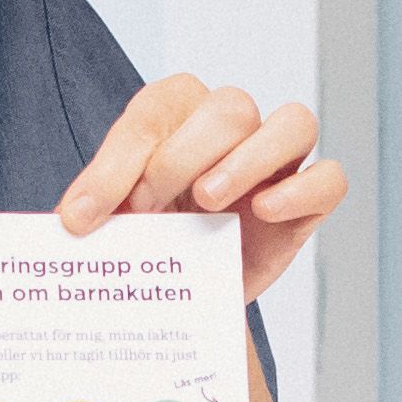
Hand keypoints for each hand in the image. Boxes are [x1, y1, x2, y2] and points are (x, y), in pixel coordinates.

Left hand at [58, 73, 347, 306]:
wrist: (187, 294)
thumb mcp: (116, 221)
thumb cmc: (154, 239)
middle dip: (181, 158)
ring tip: (207, 202)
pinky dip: (301, 190)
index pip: (157, 109)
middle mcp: (236, 124)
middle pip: (231, 107)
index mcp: (181, 112)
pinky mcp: (308, 201)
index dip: (119, 160)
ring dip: (247, 160)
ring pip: (294, 123)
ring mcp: (280, 160)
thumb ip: (100, 207)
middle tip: (149, 210)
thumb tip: (72, 218)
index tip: (84, 217)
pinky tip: (264, 211)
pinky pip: (330, 179)